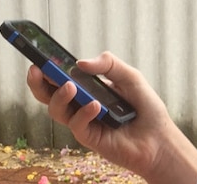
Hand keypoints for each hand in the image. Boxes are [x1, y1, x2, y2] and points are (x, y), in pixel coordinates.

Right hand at [27, 51, 196, 182]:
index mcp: (89, 88)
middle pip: (50, 95)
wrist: (159, 138)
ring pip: (57, 111)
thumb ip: (109, 65)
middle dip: (39, 83)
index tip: (39, 58)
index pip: (63, 77)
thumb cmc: (145, 107)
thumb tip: (81, 63)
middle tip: (37, 71)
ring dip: (59, 96)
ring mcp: (84, 121)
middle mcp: (81, 104)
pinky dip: (84, 113)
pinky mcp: (89, 138)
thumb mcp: (131, 77)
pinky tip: (96, 105)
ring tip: (70, 86)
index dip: (48, 69)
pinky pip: (77, 125)